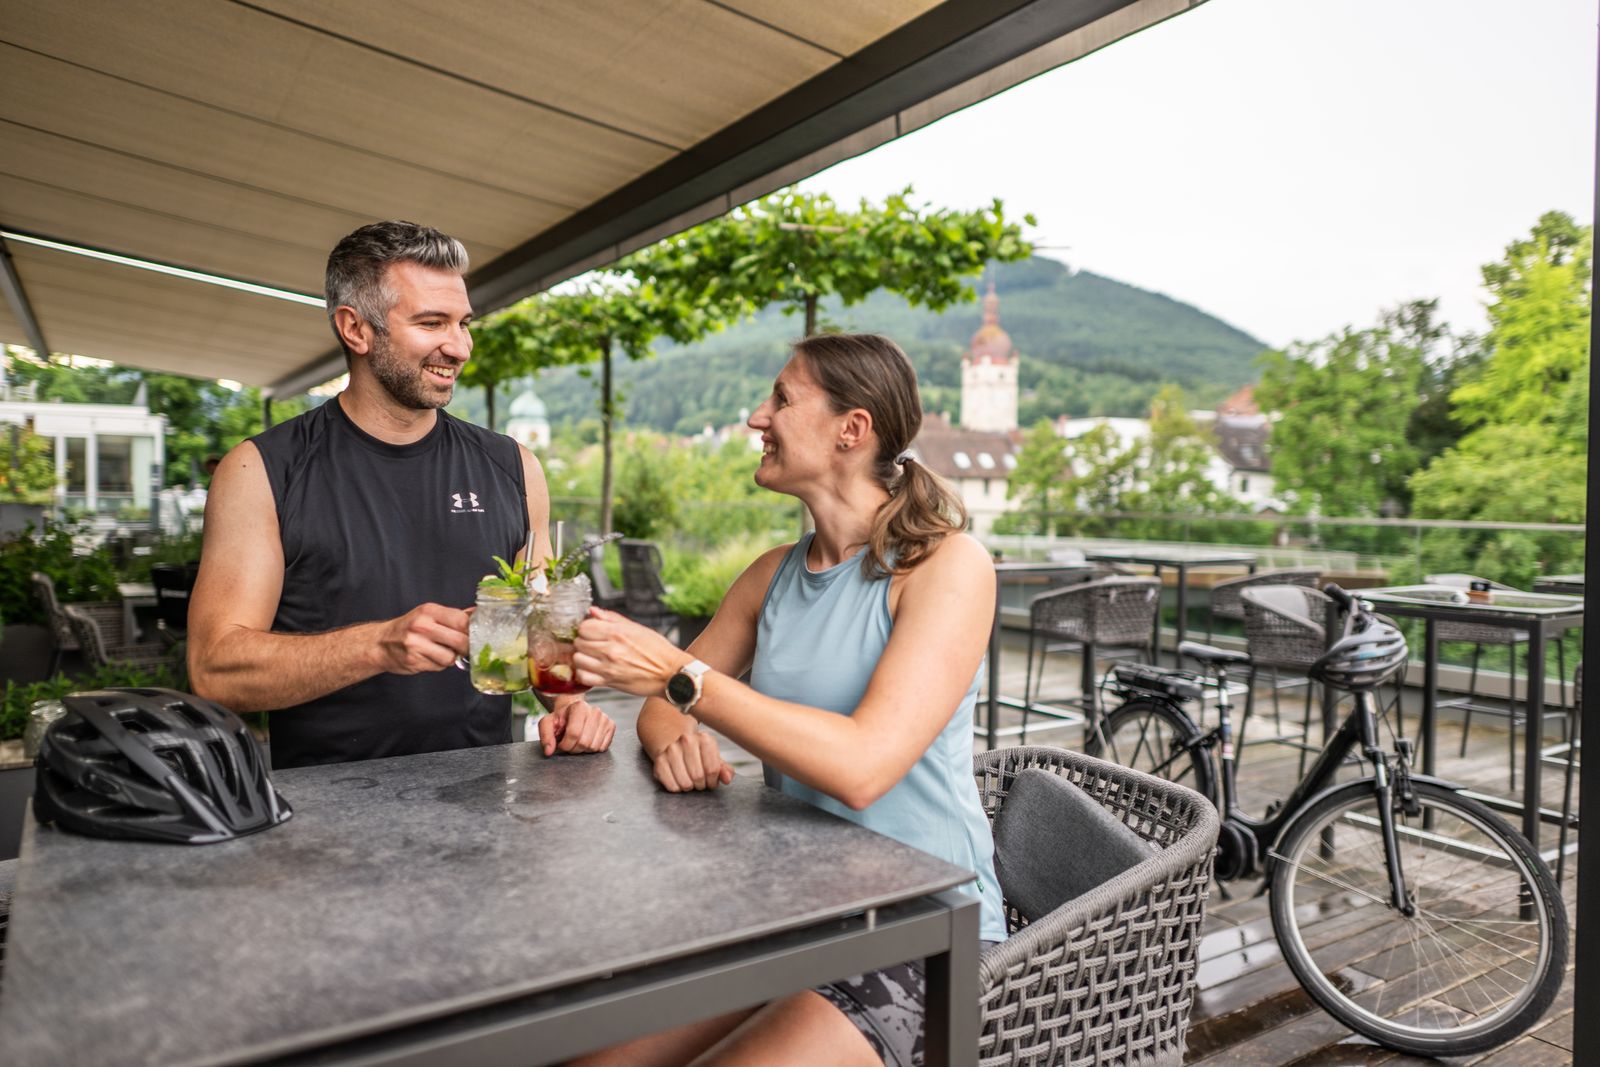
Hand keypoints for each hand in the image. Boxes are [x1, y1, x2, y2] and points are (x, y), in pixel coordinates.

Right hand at [375, 603, 468, 673]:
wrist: (380, 643)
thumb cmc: (408, 628)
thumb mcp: (429, 614)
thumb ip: (453, 615)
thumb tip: (477, 613)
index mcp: (429, 611)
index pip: (462, 621)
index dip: (473, 630)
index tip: (475, 634)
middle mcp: (422, 626)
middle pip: (461, 641)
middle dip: (466, 647)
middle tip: (464, 647)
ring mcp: (416, 644)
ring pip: (451, 657)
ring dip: (450, 657)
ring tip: (441, 651)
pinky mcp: (413, 661)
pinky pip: (439, 667)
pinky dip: (439, 664)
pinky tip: (430, 657)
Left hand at [537, 697, 616, 755]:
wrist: (574, 712)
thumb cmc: (561, 719)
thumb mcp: (547, 723)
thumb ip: (545, 736)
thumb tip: (549, 751)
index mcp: (579, 707)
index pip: (574, 734)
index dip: (565, 745)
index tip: (561, 744)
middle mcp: (595, 710)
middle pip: (584, 742)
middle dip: (573, 749)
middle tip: (569, 743)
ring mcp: (605, 718)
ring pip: (594, 747)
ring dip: (583, 750)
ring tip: (578, 741)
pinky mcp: (611, 726)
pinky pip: (602, 747)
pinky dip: (593, 749)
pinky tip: (587, 740)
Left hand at [572, 608, 688, 696]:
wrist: (671, 674)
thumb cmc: (658, 651)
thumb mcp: (637, 628)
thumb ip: (612, 619)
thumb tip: (593, 611)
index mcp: (617, 633)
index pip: (584, 627)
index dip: (586, 628)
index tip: (592, 631)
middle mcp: (610, 650)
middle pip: (578, 643)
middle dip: (584, 642)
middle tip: (593, 644)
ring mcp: (608, 667)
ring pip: (577, 660)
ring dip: (582, 658)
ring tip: (591, 657)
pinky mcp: (609, 682)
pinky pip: (584, 677)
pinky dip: (585, 674)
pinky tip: (592, 670)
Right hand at [653, 729, 734, 792]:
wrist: (674, 743)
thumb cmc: (698, 754)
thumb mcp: (714, 758)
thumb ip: (724, 769)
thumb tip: (727, 779)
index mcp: (704, 738)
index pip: (713, 769)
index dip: (713, 781)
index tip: (711, 781)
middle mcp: (686, 740)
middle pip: (699, 776)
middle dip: (701, 785)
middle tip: (700, 782)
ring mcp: (671, 750)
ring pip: (685, 783)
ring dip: (689, 787)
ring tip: (690, 780)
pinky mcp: (659, 761)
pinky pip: (672, 786)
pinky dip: (677, 788)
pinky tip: (679, 780)